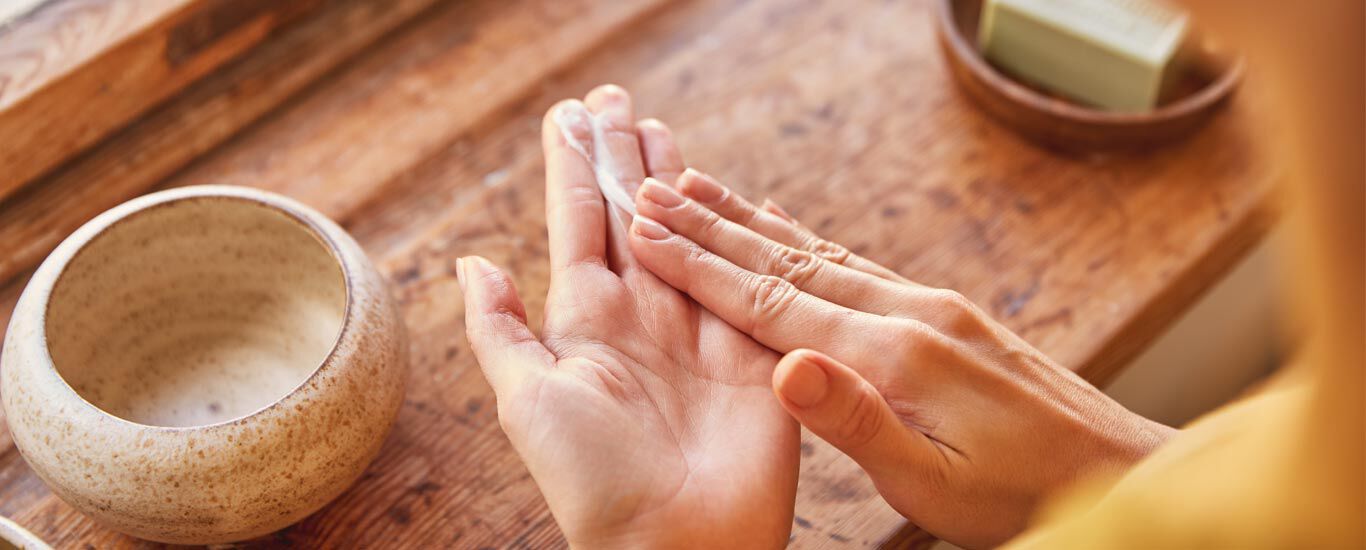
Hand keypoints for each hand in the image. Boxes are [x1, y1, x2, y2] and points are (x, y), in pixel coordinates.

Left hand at [457, 86, 797, 548]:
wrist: (676, 541)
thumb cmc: (591, 480)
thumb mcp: (525, 398)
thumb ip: (499, 328)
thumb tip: (472, 262)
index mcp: (586, 322)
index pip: (579, 223)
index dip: (576, 167)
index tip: (571, 116)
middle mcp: (643, 316)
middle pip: (634, 214)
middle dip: (626, 157)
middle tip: (619, 102)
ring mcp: (701, 328)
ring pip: (688, 232)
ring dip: (676, 179)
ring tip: (663, 126)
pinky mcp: (755, 346)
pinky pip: (748, 274)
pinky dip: (741, 230)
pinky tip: (732, 192)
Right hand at [625, 166, 1174, 547]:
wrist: (1116, 470)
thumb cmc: (1021, 493)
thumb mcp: (933, 483)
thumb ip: (856, 423)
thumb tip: (786, 365)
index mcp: (893, 355)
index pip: (774, 303)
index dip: (703, 269)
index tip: (646, 233)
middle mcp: (909, 313)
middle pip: (789, 261)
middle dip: (712, 228)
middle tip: (651, 190)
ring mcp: (931, 306)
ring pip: (820, 252)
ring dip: (752, 223)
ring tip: (700, 190)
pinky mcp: (946, 314)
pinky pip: (856, 264)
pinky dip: (805, 240)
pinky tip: (786, 229)